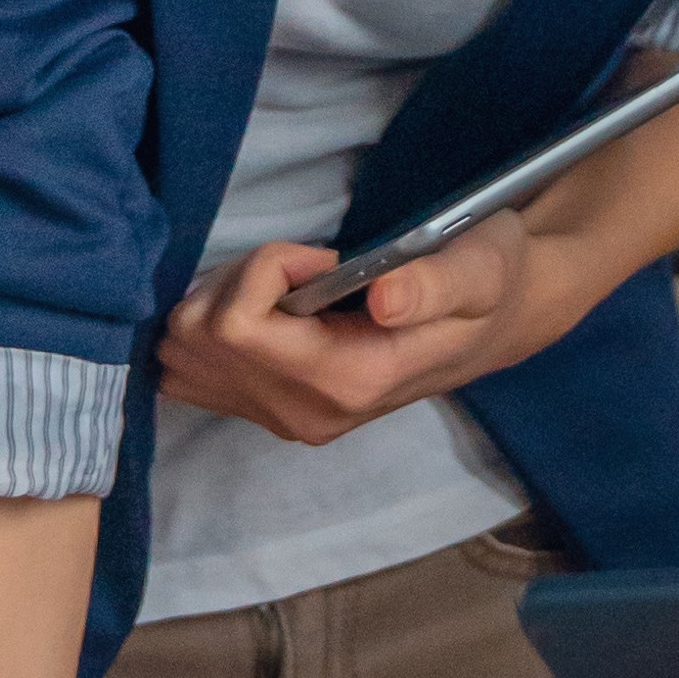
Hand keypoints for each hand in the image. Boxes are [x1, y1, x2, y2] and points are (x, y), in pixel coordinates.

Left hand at [149, 212, 560, 442]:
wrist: (495, 324)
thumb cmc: (488, 281)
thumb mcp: (479, 268)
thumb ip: (434, 285)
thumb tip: (382, 301)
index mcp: (350, 381)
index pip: (238, 328)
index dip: (265, 270)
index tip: (323, 257)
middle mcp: (306, 414)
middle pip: (197, 338)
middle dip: (236, 279)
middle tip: (300, 264)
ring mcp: (283, 420)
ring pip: (183, 352)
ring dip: (220, 300)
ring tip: (285, 286)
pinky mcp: (268, 413)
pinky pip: (189, 372)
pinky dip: (210, 328)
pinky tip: (266, 311)